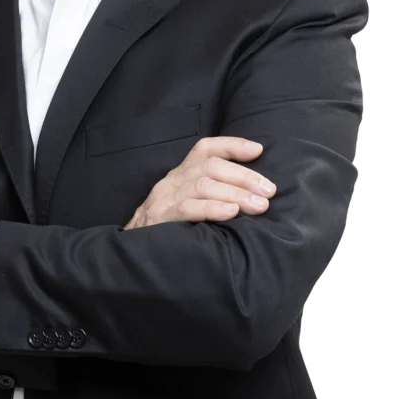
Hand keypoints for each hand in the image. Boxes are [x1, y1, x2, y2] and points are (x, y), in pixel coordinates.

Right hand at [124, 137, 274, 229]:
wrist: (130, 252)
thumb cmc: (168, 229)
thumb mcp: (188, 205)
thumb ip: (212, 195)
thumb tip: (254, 196)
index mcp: (180, 175)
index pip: (205, 149)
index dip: (232, 145)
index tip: (258, 150)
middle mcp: (172, 181)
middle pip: (210, 166)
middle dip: (244, 176)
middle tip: (269, 191)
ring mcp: (164, 199)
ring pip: (203, 185)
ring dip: (236, 193)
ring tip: (259, 206)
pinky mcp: (160, 219)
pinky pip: (188, 208)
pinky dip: (213, 208)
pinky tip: (232, 213)